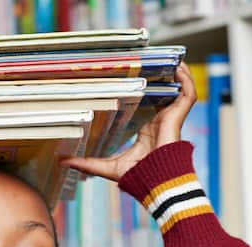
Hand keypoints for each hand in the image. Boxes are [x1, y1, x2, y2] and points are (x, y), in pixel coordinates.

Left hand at [61, 64, 196, 181]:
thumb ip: (87, 163)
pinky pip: (188, 94)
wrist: (156, 181)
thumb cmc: (137, 176)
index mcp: (146, 129)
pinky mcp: (178, 117)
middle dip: (161, 77)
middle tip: (151, 61)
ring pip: (178, 91)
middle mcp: (159, 121)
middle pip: (163, 93)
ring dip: (176, 75)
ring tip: (170, 59)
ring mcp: (170, 118)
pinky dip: (186, 80)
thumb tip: (63, 161)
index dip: (143, 90)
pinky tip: (179, 67)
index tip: (133, 76)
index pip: (146, 105)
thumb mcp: (107, 166)